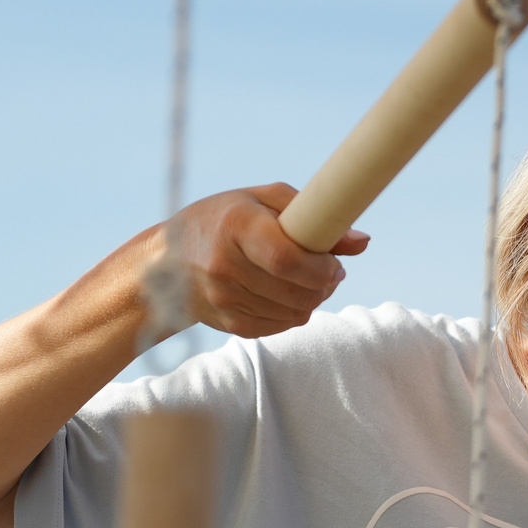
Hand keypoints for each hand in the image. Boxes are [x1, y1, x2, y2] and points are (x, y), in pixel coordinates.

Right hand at [161, 184, 365, 338]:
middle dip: (324, 284)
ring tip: (306, 279)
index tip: (336, 264)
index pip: (286, 258)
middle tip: (329, 270)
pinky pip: (281, 326)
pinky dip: (294, 312)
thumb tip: (362, 242)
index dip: (320, 267)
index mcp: (235, 227)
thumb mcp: (259, 201)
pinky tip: (286, 293)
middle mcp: (224, 266)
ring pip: (295, 313)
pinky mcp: (229, 324)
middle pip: (297, 291)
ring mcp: (224, 300)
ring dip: (313, 299)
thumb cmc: (222, 221)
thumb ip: (312, 214)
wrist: (165, 264)